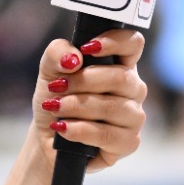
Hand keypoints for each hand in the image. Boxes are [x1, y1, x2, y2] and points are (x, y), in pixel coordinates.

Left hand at [33, 30, 147, 173]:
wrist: (49, 135)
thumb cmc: (57, 98)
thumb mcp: (49, 70)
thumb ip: (57, 53)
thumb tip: (74, 59)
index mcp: (120, 64)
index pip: (133, 43)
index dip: (115, 41)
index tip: (87, 48)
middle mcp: (133, 89)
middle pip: (120, 77)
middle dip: (82, 81)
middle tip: (56, 87)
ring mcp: (134, 116)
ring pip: (112, 107)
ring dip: (76, 106)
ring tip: (55, 108)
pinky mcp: (128, 142)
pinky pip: (107, 134)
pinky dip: (79, 130)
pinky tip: (63, 127)